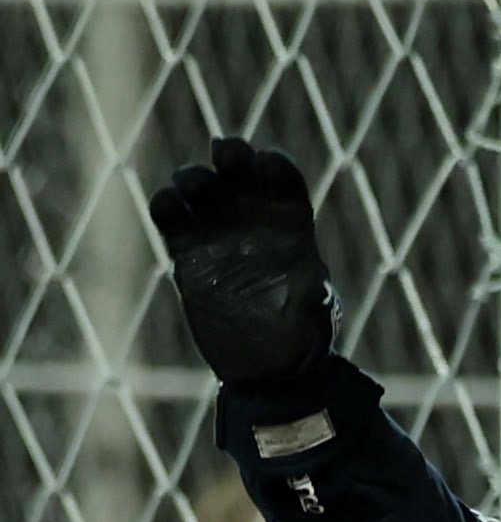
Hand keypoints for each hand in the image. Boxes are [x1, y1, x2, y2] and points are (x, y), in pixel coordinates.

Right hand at [148, 137, 337, 387]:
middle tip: (227, 153)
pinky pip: (170, 217)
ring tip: (194, 187)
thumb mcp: (314, 311)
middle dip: (233, 156)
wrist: (269, 369)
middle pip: (239, 173)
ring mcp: (219, 233)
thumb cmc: (303, 340)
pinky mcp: (188, 252)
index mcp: (292, 226)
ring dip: (195, 177)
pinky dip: (166, 205)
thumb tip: (308, 277)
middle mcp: (254, 221)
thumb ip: (308, 287)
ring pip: (201, 188)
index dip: (275, 167)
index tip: (267, 163)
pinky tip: (169, 207)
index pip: (283, 181)